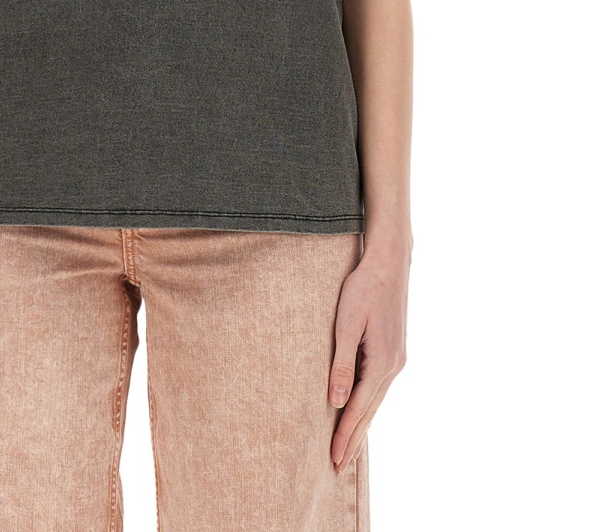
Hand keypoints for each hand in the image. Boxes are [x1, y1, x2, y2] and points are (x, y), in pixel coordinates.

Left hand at [327, 245, 409, 471]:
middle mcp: (393, 366)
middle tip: (338, 466)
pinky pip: (378, 387)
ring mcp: (396, 359)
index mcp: (382, 363)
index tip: (333, 459)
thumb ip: (341, 363)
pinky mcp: (393, 350)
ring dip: (361, 424)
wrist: (388, 263)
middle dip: (353, 438)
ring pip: (375, 400)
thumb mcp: (346, 324)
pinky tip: (361, 410)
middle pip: (370, 410)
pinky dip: (368, 404)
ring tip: (348, 446)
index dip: (345, 434)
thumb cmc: (363, 288)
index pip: (359, 408)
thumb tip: (335, 402)